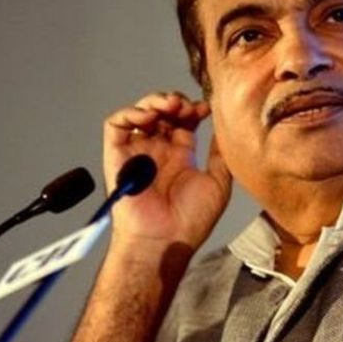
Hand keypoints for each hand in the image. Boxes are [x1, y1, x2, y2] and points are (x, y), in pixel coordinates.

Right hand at [103, 91, 231, 249]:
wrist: (165, 240)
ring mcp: (138, 152)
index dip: (193, 108)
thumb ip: (220, 155)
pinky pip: (115, 125)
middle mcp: (158, 151)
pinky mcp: (117, 156)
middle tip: (188, 107)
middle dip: (176, 101)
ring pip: (140, 112)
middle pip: (163, 112)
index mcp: (180, 156)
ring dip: (155, 101)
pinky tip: (148, 115)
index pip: (183, 121)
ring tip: (171, 105)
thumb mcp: (218, 183)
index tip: (206, 108)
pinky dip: (129, 113)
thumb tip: (227, 130)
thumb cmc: (190, 221)